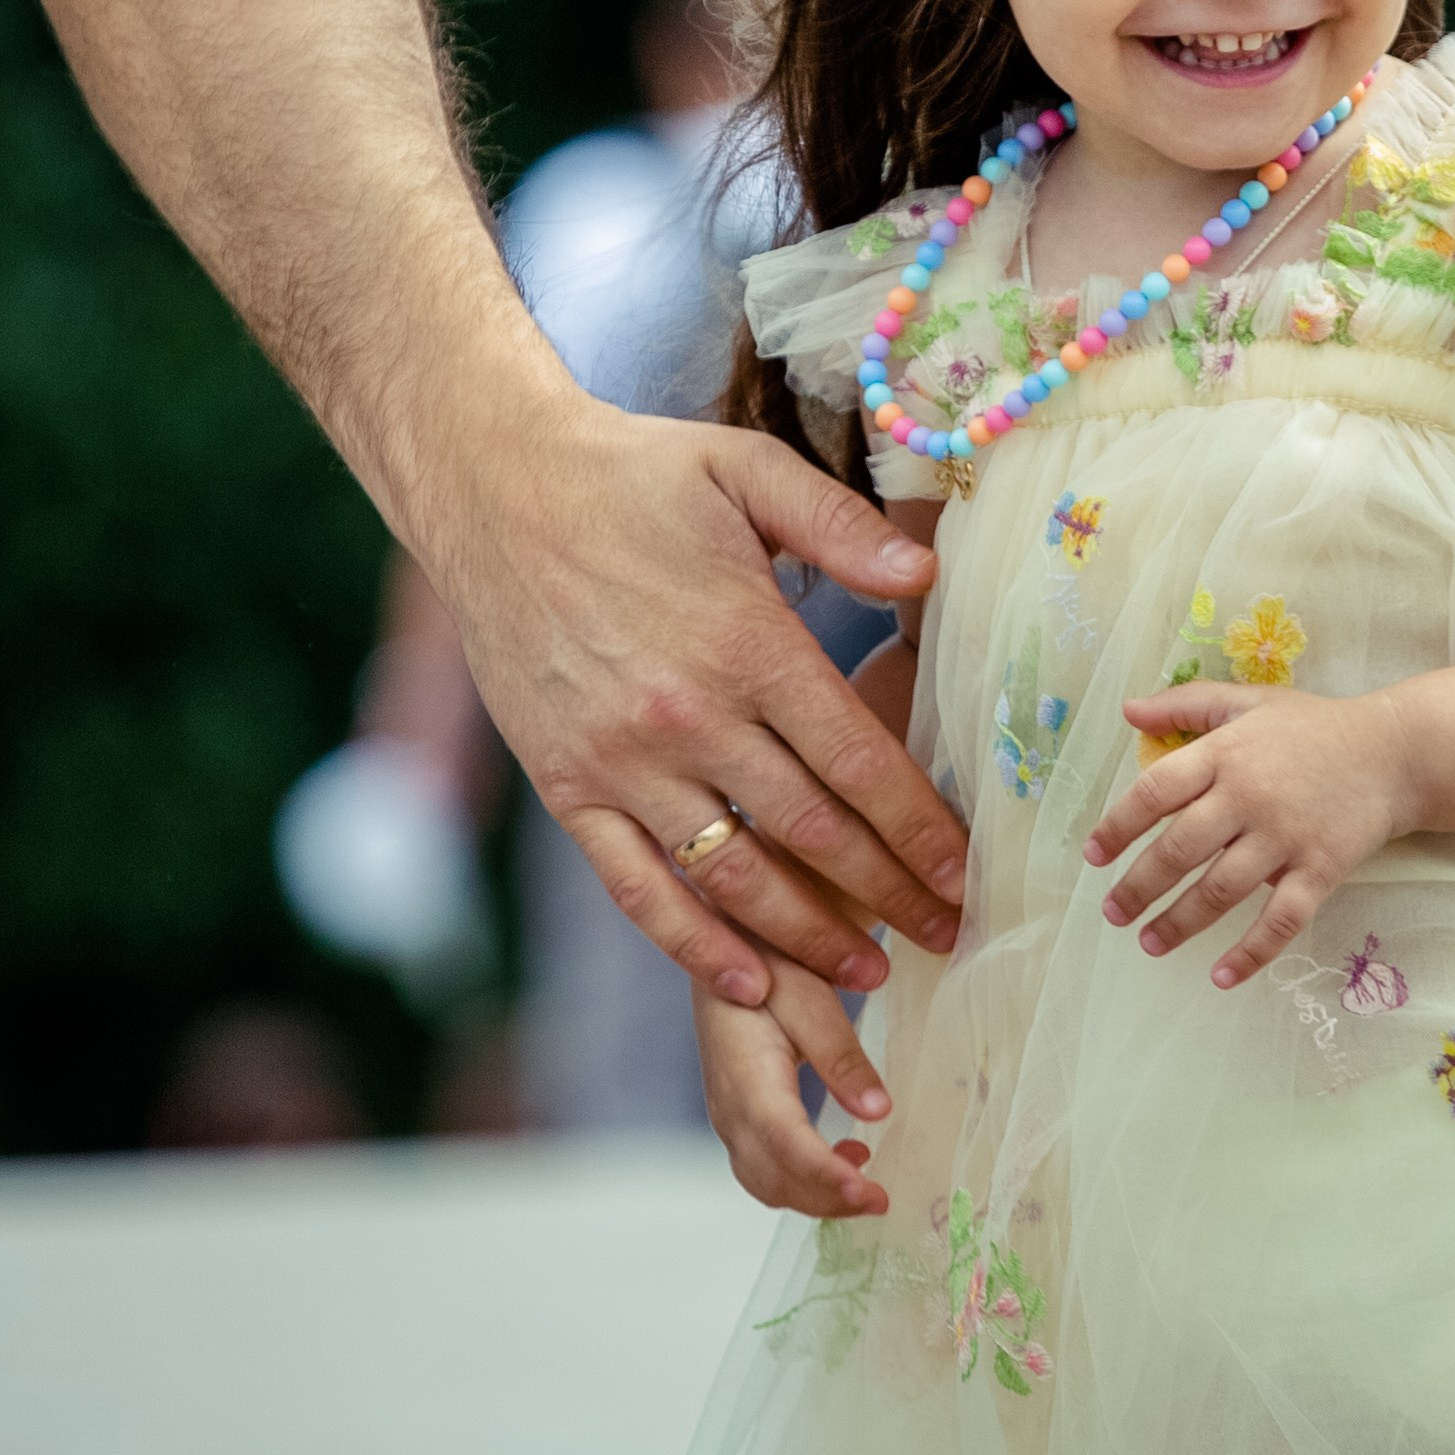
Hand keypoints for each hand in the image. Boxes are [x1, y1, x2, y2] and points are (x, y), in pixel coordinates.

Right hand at [448, 403, 966, 1012]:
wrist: (489, 490)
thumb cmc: (630, 476)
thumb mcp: (746, 472)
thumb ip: (842, 528)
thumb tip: (929, 572)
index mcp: (747, 642)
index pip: (857, 758)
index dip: (919, 826)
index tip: (965, 872)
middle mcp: (688, 716)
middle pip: (812, 831)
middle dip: (888, 893)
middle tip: (947, 936)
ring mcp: (622, 761)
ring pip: (735, 875)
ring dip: (809, 936)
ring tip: (869, 974)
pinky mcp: (568, 787)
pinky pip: (639, 886)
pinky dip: (696, 945)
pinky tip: (751, 983)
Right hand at [695, 960, 893, 1220]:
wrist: (726, 950)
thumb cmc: (765, 962)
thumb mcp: (808, 993)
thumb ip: (839, 1053)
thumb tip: (878, 1111)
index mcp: (744, 1075)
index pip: (784, 1143)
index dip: (827, 1176)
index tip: (871, 1193)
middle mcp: (728, 1107)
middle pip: (774, 1179)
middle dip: (828, 1200)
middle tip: (883, 1199)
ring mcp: (728, 1117)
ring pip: (767, 1183)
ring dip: (817, 1197)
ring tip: (869, 1186)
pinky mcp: (737, 1119)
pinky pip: (765, 1168)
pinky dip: (804, 1181)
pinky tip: (845, 1158)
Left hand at [1083, 683, 1422, 987]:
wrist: (1396, 754)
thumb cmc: (1313, 728)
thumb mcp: (1248, 702)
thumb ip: (1186, 705)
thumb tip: (1127, 711)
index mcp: (1226, 754)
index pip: (1156, 792)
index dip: (1118, 826)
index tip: (1094, 856)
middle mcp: (1250, 796)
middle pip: (1179, 849)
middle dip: (1137, 887)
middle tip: (1113, 912)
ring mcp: (1286, 836)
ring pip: (1220, 890)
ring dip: (1178, 923)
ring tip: (1148, 943)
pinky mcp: (1321, 869)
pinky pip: (1281, 919)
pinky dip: (1251, 952)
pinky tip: (1221, 976)